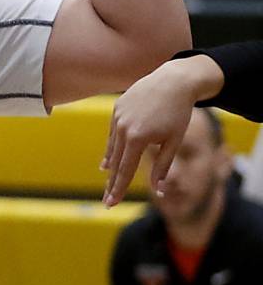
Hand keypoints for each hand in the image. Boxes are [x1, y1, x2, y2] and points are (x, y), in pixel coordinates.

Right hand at [103, 55, 223, 205]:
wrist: (173, 81)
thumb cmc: (178, 113)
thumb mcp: (173, 142)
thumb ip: (162, 166)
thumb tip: (158, 190)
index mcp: (137, 138)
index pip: (124, 170)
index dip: (117, 189)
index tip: (111, 203)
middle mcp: (123, 128)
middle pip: (115, 163)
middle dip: (112, 184)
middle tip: (107, 202)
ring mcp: (117, 117)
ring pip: (113, 148)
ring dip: (111, 167)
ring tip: (109, 183)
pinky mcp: (117, 109)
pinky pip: (113, 134)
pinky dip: (112, 149)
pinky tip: (109, 161)